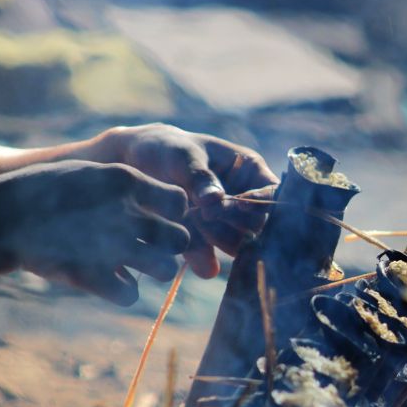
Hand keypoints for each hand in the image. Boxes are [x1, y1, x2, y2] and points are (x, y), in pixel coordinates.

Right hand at [0, 160, 189, 305]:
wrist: (6, 216)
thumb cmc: (52, 190)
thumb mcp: (94, 174)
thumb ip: (131, 186)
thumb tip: (173, 200)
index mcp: (126, 182)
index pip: (179, 201)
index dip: (174, 212)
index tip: (158, 216)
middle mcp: (125, 214)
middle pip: (180, 239)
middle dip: (171, 246)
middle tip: (153, 246)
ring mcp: (110, 246)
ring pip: (166, 270)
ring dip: (154, 270)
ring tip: (134, 265)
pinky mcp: (90, 276)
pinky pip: (130, 295)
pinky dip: (122, 292)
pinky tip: (109, 280)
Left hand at [93, 124, 278, 277]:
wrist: (134, 165)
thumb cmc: (165, 149)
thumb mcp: (181, 156)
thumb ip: (199, 177)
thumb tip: (215, 201)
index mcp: (250, 169)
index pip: (273, 192)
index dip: (260, 203)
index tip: (235, 206)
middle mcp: (246, 198)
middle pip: (259, 223)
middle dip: (232, 222)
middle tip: (203, 214)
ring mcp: (229, 223)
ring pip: (239, 243)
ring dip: (215, 238)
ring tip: (190, 220)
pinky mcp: (209, 242)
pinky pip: (215, 258)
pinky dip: (201, 256)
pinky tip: (186, 244)